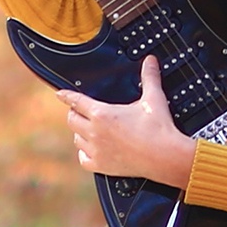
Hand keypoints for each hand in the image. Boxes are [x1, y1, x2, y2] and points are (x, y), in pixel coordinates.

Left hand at [61, 54, 199, 188]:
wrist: (166, 156)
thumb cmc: (159, 128)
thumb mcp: (153, 98)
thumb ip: (149, 78)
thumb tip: (150, 60)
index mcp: (102, 114)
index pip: (77, 101)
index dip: (67, 96)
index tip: (60, 94)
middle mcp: (94, 132)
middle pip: (72, 120)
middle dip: (75, 113)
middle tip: (81, 111)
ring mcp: (97, 150)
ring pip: (77, 139)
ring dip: (80, 132)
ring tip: (88, 129)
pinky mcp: (102, 166)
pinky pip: (83, 159)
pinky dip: (84, 153)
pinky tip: (90, 150)